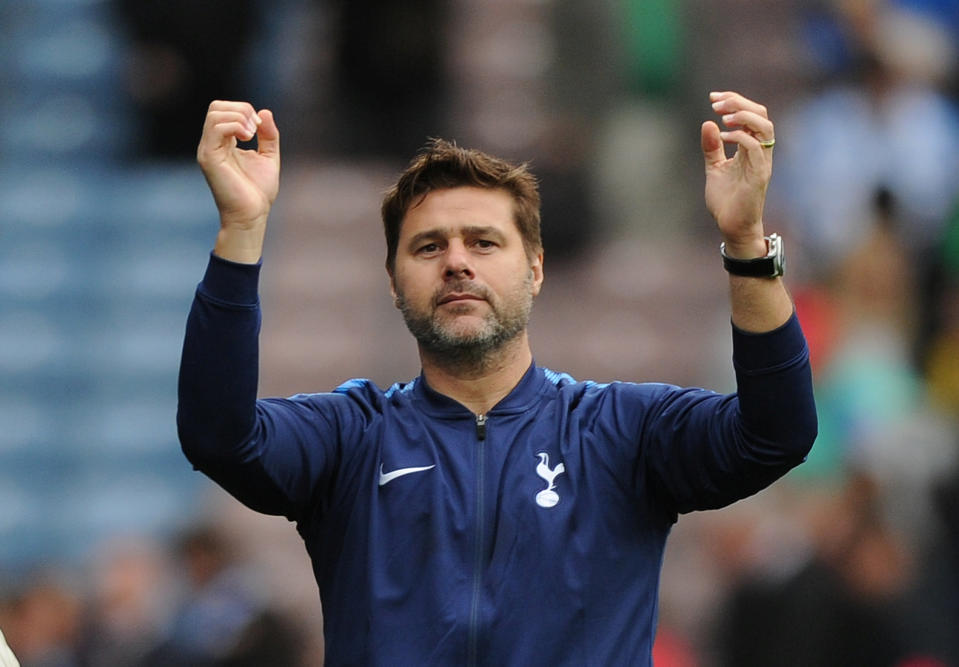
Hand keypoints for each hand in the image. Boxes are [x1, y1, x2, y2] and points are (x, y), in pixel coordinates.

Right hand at [196, 100, 279, 230]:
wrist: (252, 214)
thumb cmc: (258, 191)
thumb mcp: (268, 156)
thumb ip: (268, 135)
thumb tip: (264, 112)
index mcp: (223, 142)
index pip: (224, 110)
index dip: (244, 110)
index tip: (261, 128)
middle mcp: (212, 144)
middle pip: (216, 107)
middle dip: (241, 110)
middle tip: (257, 129)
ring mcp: (208, 149)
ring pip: (215, 113)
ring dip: (240, 117)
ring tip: (252, 134)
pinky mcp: (208, 157)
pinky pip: (216, 127)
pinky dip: (235, 125)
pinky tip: (248, 138)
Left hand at [701, 91, 773, 257]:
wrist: (731, 226)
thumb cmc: (727, 200)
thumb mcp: (714, 168)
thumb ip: (712, 148)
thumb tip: (708, 123)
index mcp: (752, 147)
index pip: (752, 114)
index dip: (735, 101)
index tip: (714, 97)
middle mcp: (760, 151)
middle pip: (761, 114)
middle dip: (738, 103)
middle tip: (716, 103)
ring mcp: (761, 162)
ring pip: (764, 127)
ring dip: (743, 116)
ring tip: (723, 117)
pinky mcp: (759, 175)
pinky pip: (756, 148)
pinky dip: (740, 137)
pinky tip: (723, 137)